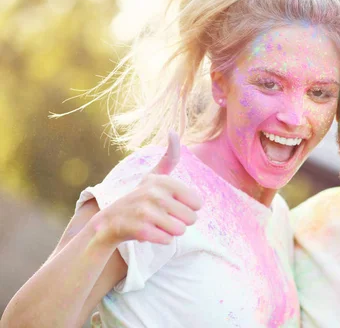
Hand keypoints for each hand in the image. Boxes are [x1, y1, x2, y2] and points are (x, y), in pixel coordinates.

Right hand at [92, 131, 201, 246]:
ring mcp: (146, 212)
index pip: (198, 203)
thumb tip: (173, 131)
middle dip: (180, 221)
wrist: (109, 221)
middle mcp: (155, 194)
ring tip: (156, 223)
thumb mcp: (154, 175)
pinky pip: (168, 240)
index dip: (187, 207)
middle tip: (162, 216)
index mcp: (164, 181)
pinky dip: (162, 239)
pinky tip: (149, 232)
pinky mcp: (140, 230)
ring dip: (171, 231)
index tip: (171, 204)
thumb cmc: (140, 198)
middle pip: (192, 218)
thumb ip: (169, 157)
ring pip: (181, 230)